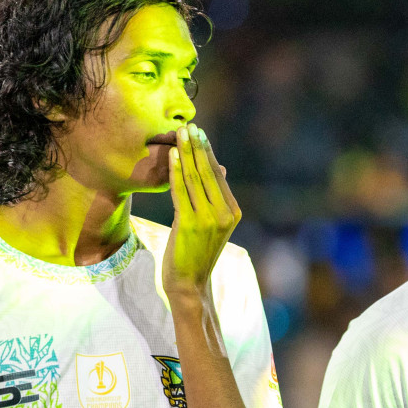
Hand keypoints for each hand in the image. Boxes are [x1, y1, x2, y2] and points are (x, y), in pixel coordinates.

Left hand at [163, 122, 241, 300]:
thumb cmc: (197, 252)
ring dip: (187, 153)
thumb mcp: (212, 224)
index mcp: (233, 212)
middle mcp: (225, 214)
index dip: (207, 152)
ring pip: (195, 179)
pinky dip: (177, 171)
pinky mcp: (191, 223)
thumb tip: (220, 169)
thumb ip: (216, 197)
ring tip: (180, 134)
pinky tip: (174, 155)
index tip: (199, 133)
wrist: (189, 282)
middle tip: (190, 126)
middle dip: (198, 147)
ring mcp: (209, 219)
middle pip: (208, 173)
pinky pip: (182, 191)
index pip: (218, 176)